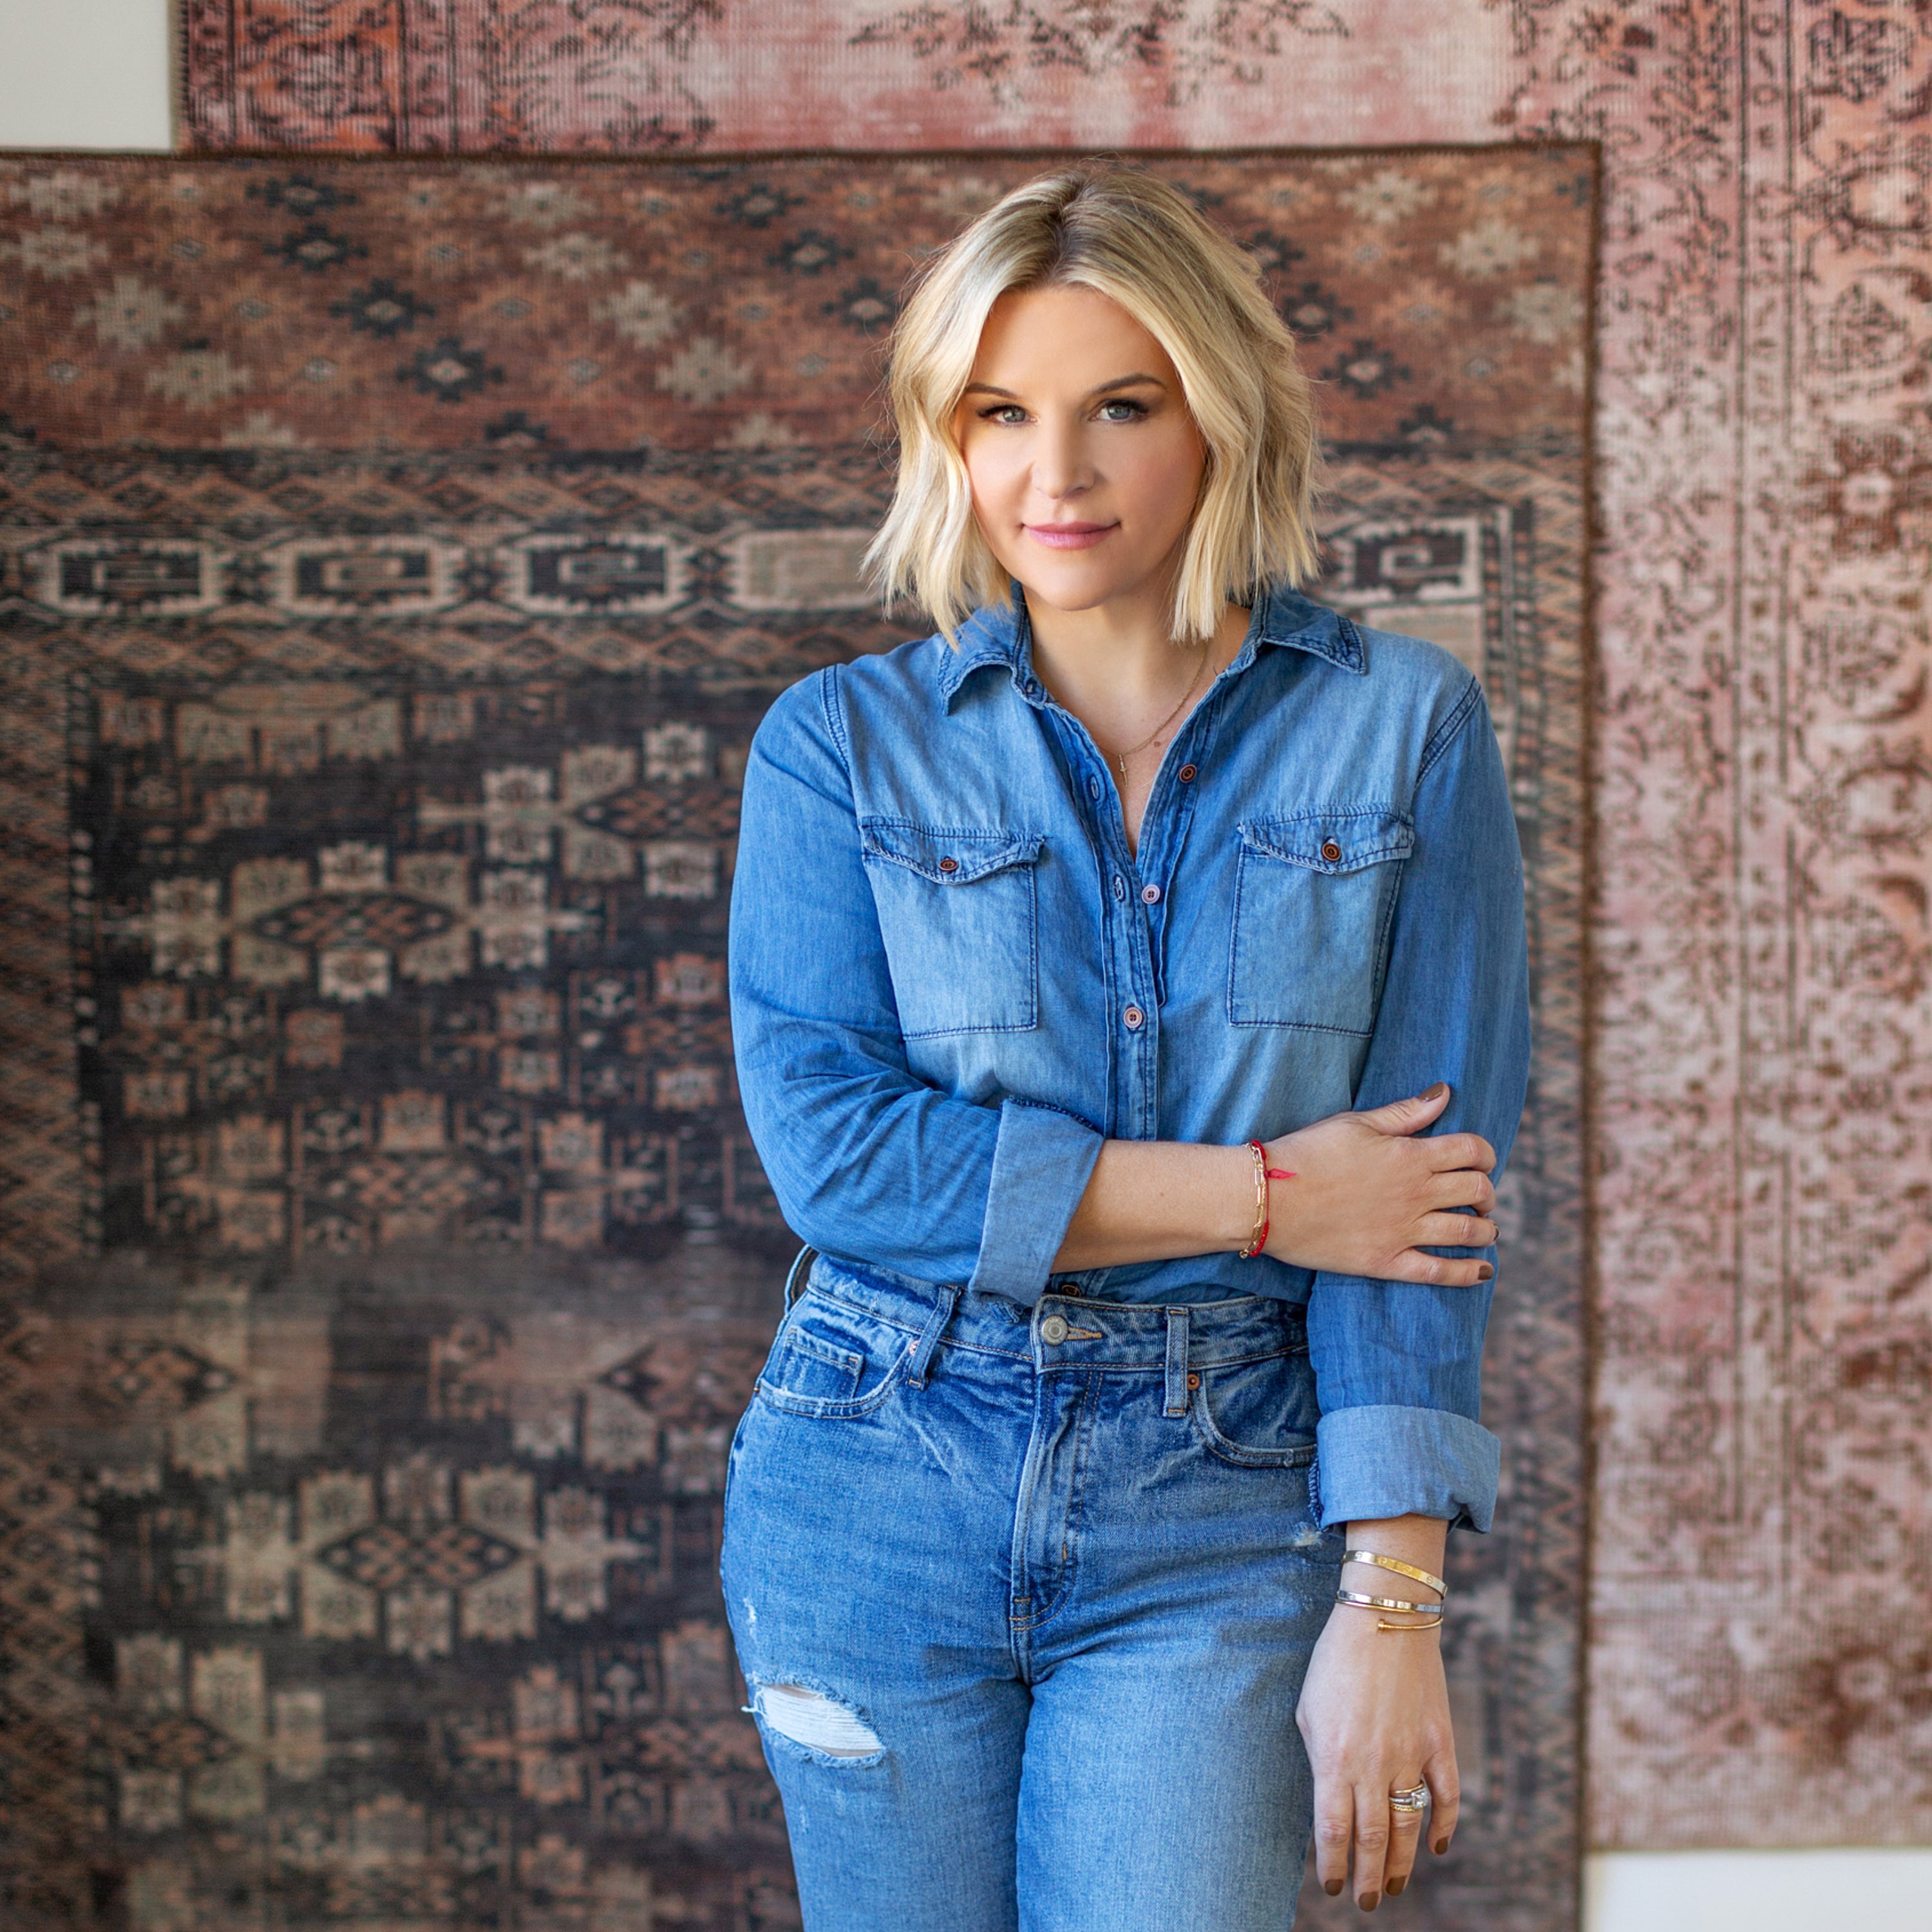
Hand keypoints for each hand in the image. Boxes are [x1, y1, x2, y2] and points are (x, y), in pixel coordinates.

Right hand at [1262, 1083, 1496, 1283]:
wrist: (1269, 1199)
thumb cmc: (1307, 1153)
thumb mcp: (1355, 1123)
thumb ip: (1404, 1112)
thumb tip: (1445, 1093)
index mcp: (1409, 1156)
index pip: (1471, 1151)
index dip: (1486, 1154)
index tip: (1482, 1159)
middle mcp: (1415, 1194)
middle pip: (1476, 1190)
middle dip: (1487, 1192)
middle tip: (1480, 1196)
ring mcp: (1403, 1230)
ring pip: (1467, 1231)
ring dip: (1487, 1229)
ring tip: (1486, 1228)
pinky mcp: (1386, 1261)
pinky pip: (1438, 1271)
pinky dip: (1467, 1273)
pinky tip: (1483, 1271)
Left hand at [1296, 1598, 1459, 1908]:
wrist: (1384, 1616)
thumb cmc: (1335, 1661)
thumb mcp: (1309, 1711)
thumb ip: (1320, 1760)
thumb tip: (1328, 1803)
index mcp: (1334, 1759)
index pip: (1333, 1832)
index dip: (1332, 1867)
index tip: (1332, 1888)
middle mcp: (1373, 1765)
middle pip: (1371, 1841)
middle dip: (1366, 1878)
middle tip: (1365, 1902)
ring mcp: (1410, 1756)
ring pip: (1407, 1829)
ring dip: (1400, 1865)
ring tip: (1392, 1887)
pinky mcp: (1439, 1743)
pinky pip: (1446, 1798)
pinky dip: (1443, 1827)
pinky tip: (1436, 1847)